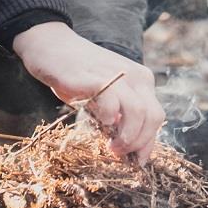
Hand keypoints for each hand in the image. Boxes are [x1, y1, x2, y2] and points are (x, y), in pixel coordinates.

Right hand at [12, 22, 164, 163]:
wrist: (52, 46)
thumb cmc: (78, 76)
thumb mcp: (106, 95)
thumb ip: (120, 115)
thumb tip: (128, 148)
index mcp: (141, 80)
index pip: (156, 117)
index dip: (148, 143)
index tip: (137, 161)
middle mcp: (135, 76)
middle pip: (153, 117)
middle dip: (139, 142)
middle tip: (120, 154)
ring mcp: (117, 75)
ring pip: (138, 112)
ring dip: (127, 137)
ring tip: (111, 146)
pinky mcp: (95, 78)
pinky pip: (112, 103)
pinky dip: (108, 118)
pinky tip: (99, 122)